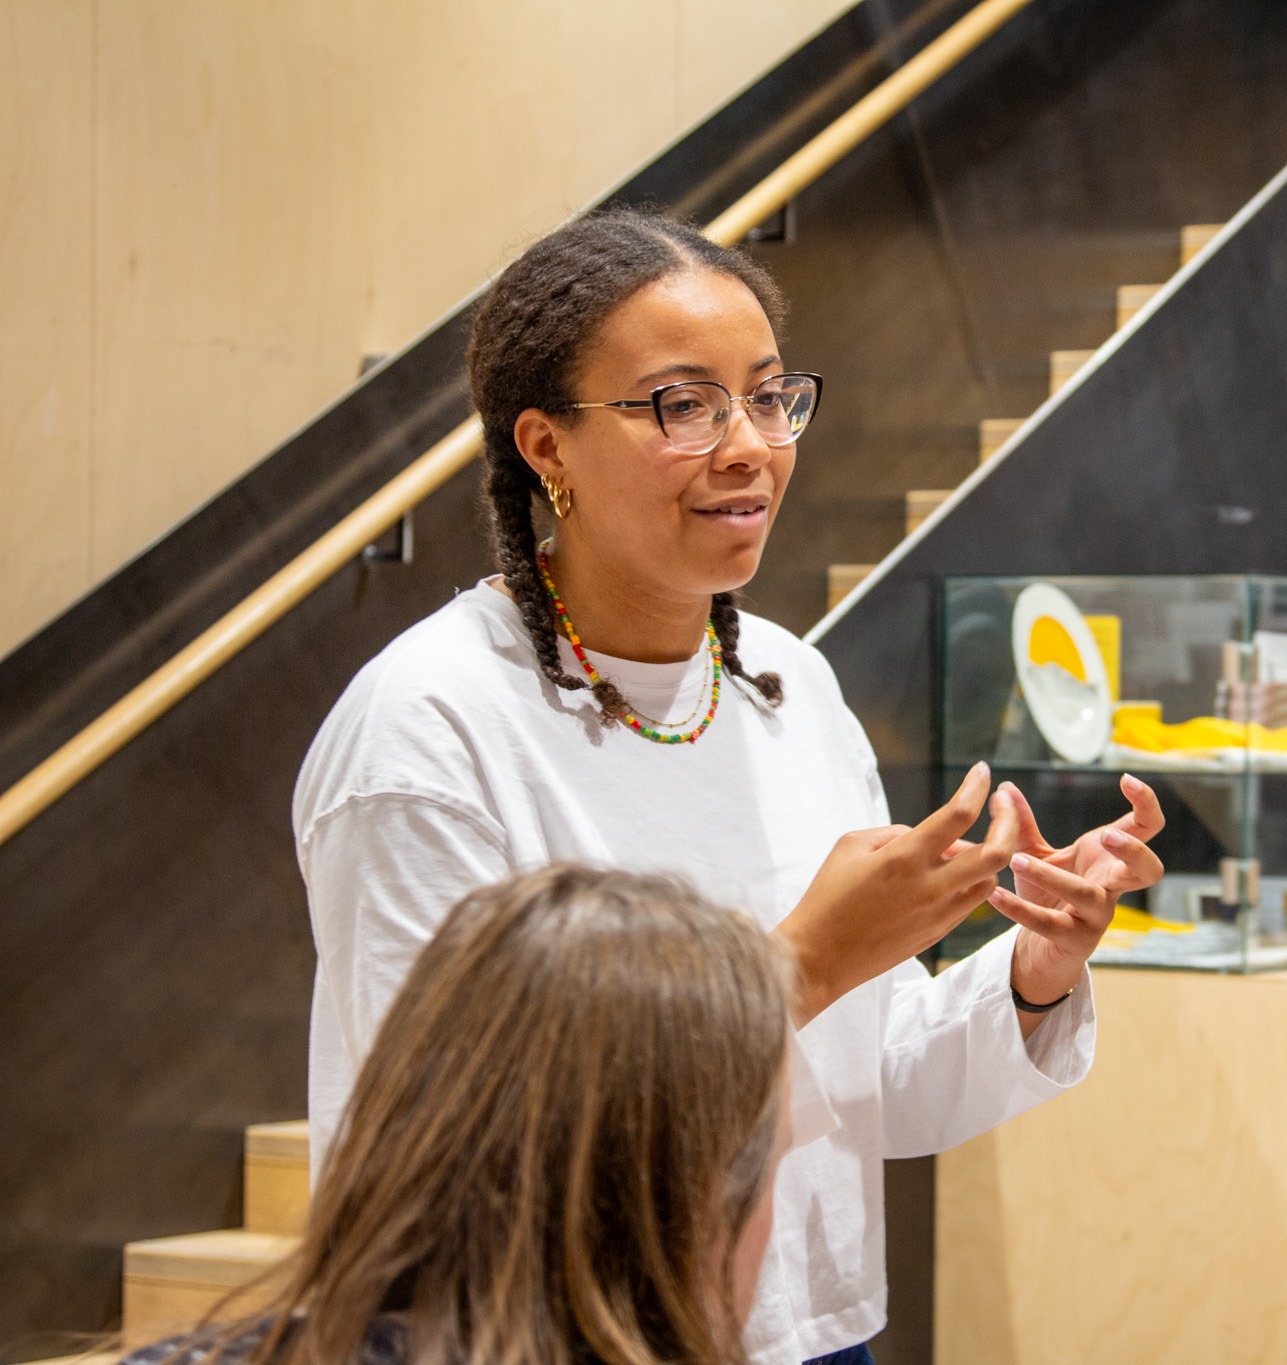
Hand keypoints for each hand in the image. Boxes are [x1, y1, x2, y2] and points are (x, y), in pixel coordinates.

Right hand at [776, 762, 1018, 1023]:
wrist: (821, 957)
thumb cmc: (827, 896)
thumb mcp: (850, 846)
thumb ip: (894, 832)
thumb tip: (925, 834)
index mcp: (904, 858)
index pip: (958, 815)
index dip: (976, 787)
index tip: (982, 770)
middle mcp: (930, 886)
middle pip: (996, 850)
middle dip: (1008, 820)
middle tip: (1001, 803)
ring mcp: (939, 913)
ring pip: (990, 878)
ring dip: (987, 855)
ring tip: (963, 845)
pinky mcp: (938, 932)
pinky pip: (972, 901)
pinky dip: (973, 880)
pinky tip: (955, 871)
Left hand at [988, 774, 1164, 1012]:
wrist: (1042, 950)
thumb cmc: (1049, 897)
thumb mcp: (1038, 854)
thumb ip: (1022, 823)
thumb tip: (1004, 788)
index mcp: (1108, 859)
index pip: (1146, 829)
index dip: (1146, 804)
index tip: (1126, 779)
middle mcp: (1110, 887)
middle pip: (1148, 871)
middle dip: (1134, 851)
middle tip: (1106, 835)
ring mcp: (1097, 916)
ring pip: (1089, 896)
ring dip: (1052, 877)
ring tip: (1016, 860)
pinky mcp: (1074, 940)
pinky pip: (1050, 925)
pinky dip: (1021, 910)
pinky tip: (995, 894)